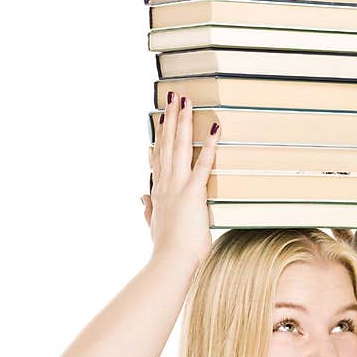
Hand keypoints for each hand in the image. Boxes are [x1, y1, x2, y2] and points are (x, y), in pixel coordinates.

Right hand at [140, 93, 219, 266]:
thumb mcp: (153, 224)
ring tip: (186, 100)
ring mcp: (178, 186)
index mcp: (158, 190)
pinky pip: (202, 165)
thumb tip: (141, 197)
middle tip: (174, 96)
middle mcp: (165, 183)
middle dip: (170, 117)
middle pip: (167, 143)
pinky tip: (214, 129)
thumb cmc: (166, 247)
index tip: (160, 118)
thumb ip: (148, 209)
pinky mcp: (193, 193)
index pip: (159, 156)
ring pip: (179, 146)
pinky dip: (209, 146)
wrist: (170, 260)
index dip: (160, 135)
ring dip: (183, 121)